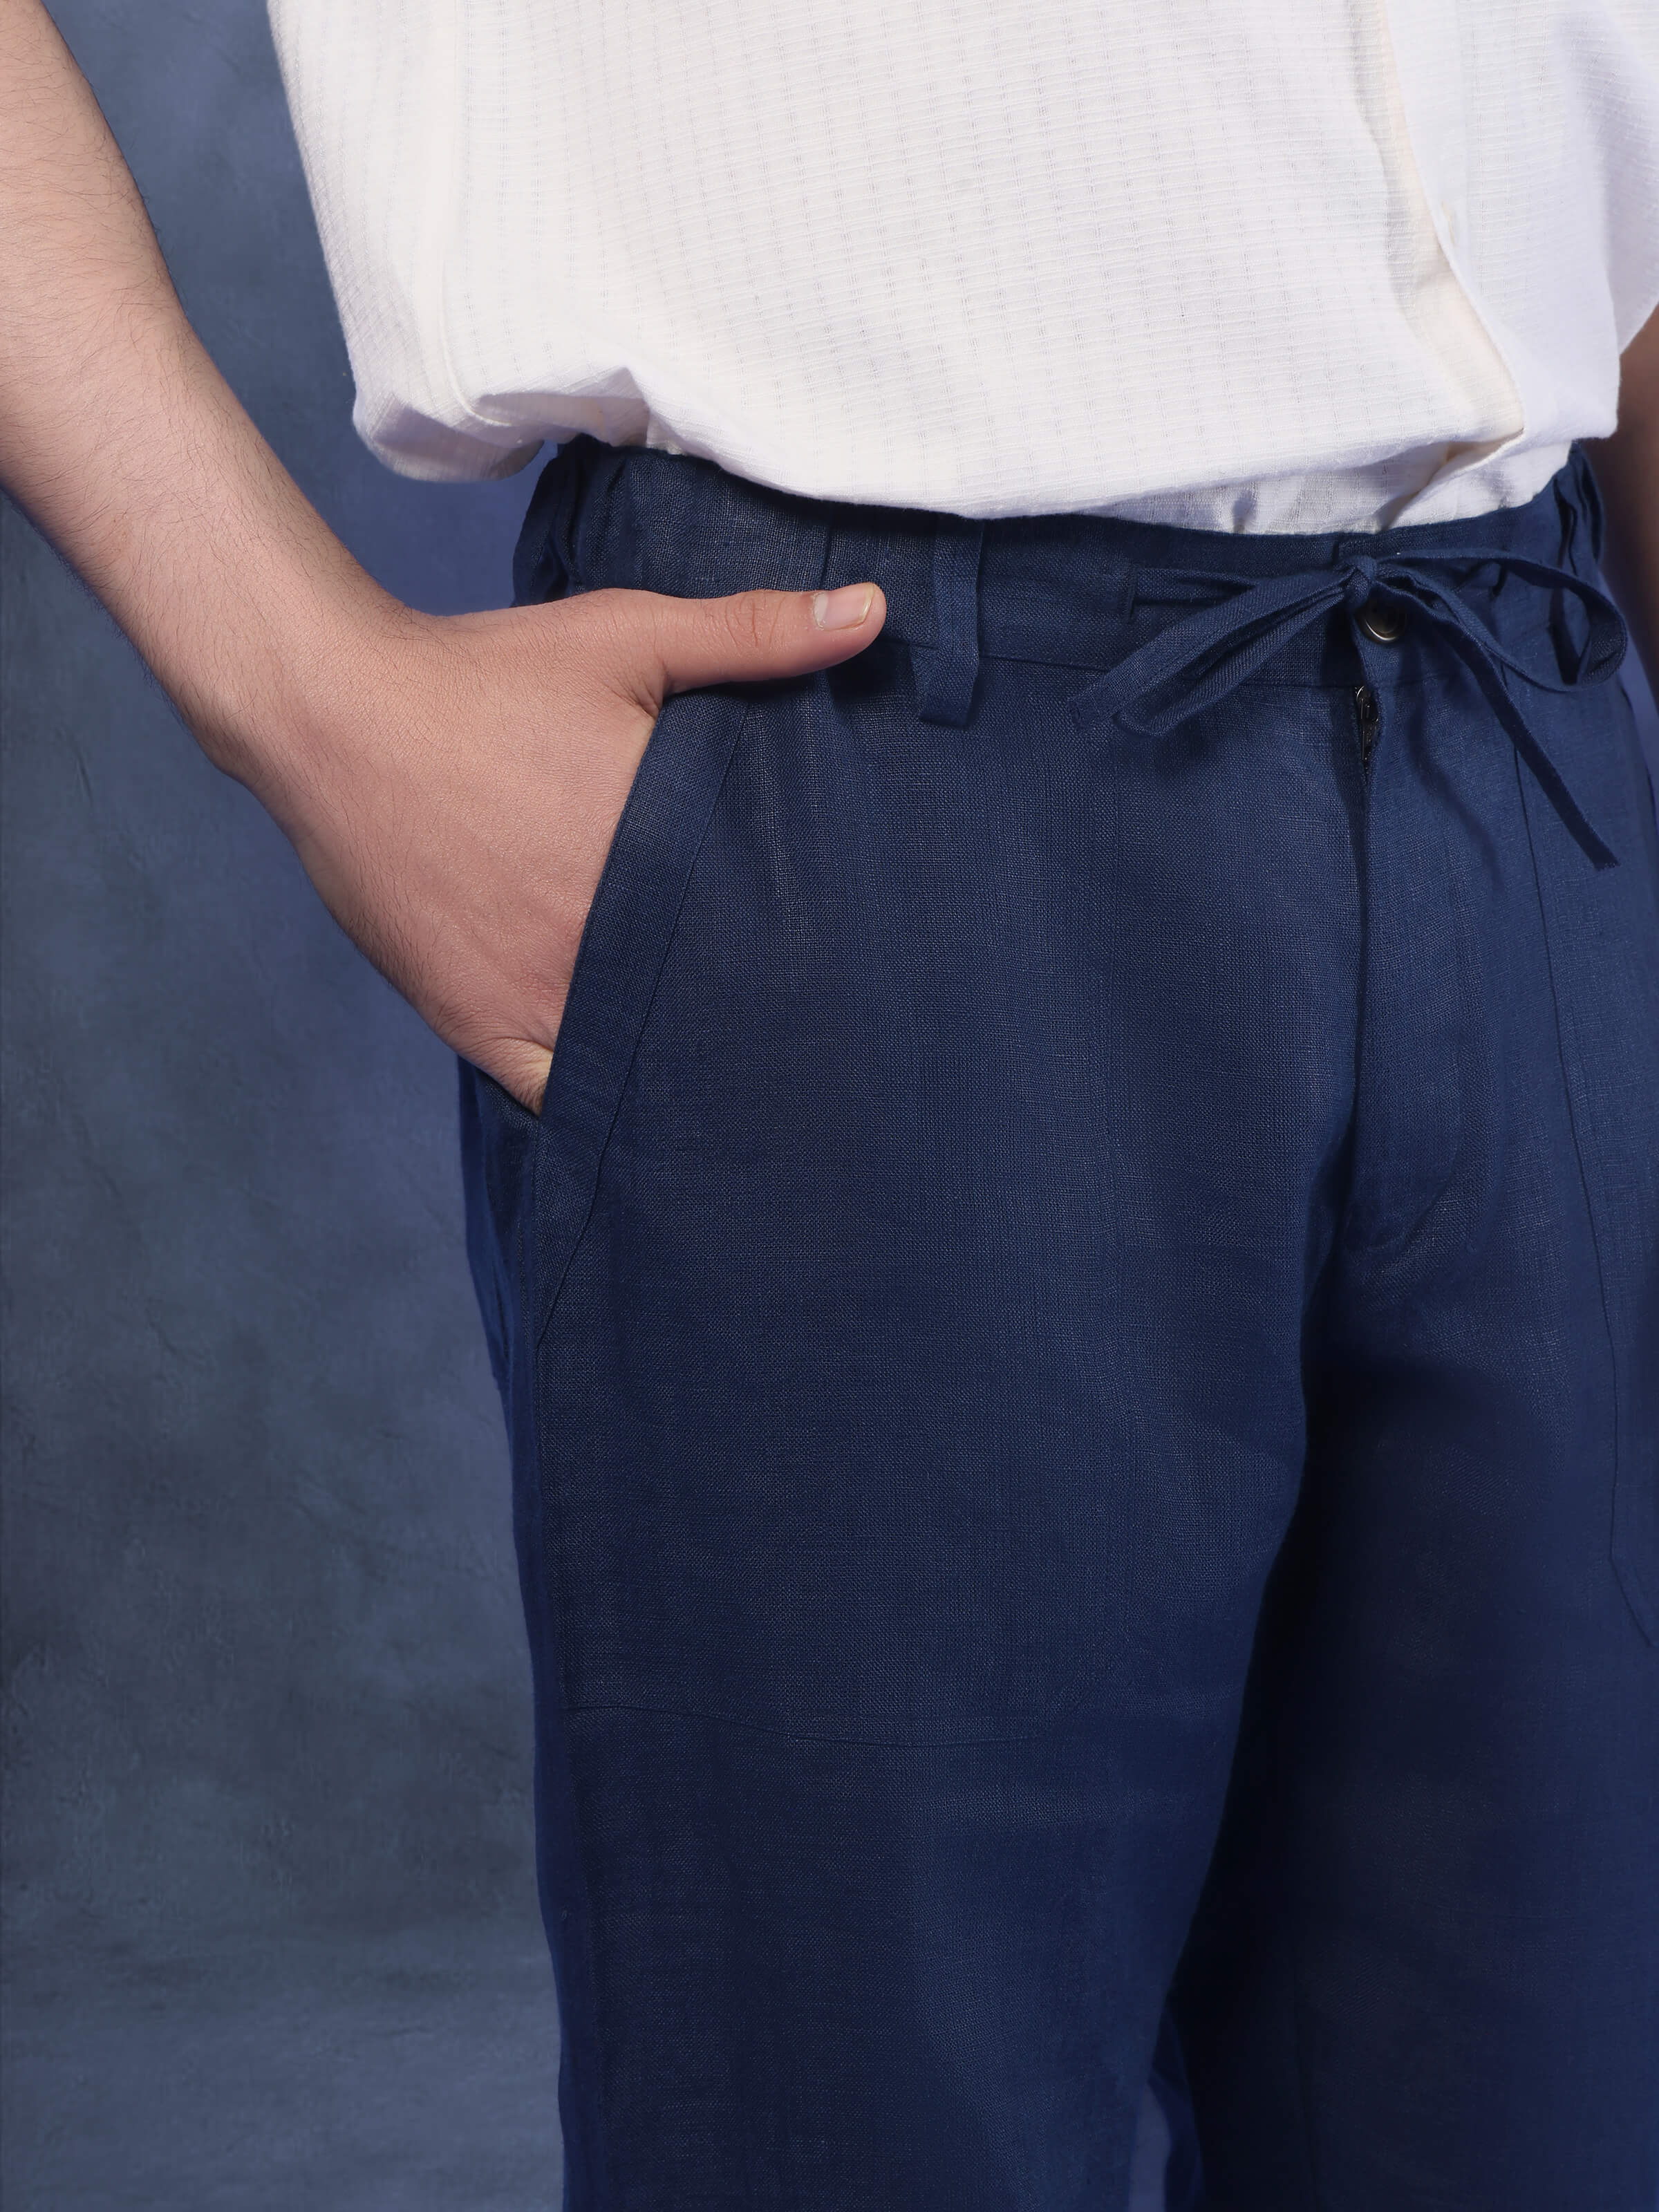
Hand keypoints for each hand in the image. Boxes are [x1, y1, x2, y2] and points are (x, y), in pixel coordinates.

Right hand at [255, 579, 886, 1114]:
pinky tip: (627, 1097)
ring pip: (633, 1065)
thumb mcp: (628, 634)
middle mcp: (602, 943)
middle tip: (790, 1036)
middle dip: (745, 1024)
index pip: (762, 947)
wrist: (334, 715)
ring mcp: (536, 994)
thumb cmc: (485, 676)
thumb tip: (874, 614)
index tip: (831, 977)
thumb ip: (754, 634)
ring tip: (720, 1076)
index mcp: (659, 861)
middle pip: (703, 1015)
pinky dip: (591, 1098)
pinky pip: (552, 1095)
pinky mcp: (475, 1022)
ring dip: (671, 1067)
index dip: (802, 970)